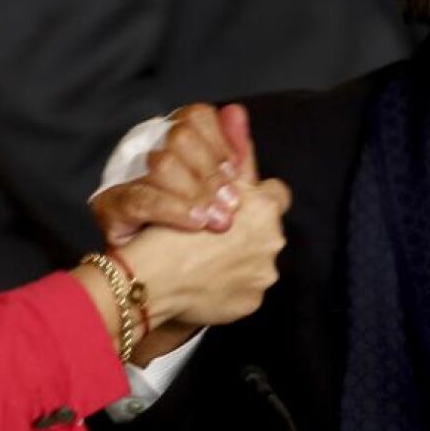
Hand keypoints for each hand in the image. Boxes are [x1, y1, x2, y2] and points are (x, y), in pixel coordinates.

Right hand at [94, 103, 253, 244]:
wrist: (154, 281)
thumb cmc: (196, 238)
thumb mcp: (222, 195)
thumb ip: (233, 153)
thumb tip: (236, 112)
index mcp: (175, 140)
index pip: (196, 116)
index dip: (219, 142)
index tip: (235, 172)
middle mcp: (145, 149)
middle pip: (181, 137)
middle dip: (210, 173)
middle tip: (232, 206)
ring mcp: (123, 176)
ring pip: (163, 163)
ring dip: (194, 193)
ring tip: (217, 221)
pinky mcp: (107, 204)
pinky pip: (142, 199)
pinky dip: (174, 210)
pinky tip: (196, 223)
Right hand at [120, 170, 289, 328]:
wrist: (151, 278)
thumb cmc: (170, 228)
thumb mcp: (203, 184)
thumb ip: (234, 164)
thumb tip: (242, 129)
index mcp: (264, 208)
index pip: (277, 194)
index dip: (258, 198)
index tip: (239, 206)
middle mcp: (272, 240)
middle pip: (268, 230)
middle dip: (249, 232)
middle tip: (215, 235)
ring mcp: (264, 274)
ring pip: (259, 261)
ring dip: (241, 260)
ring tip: (207, 261)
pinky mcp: (252, 301)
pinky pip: (247, 289)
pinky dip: (232, 287)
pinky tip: (207, 283)